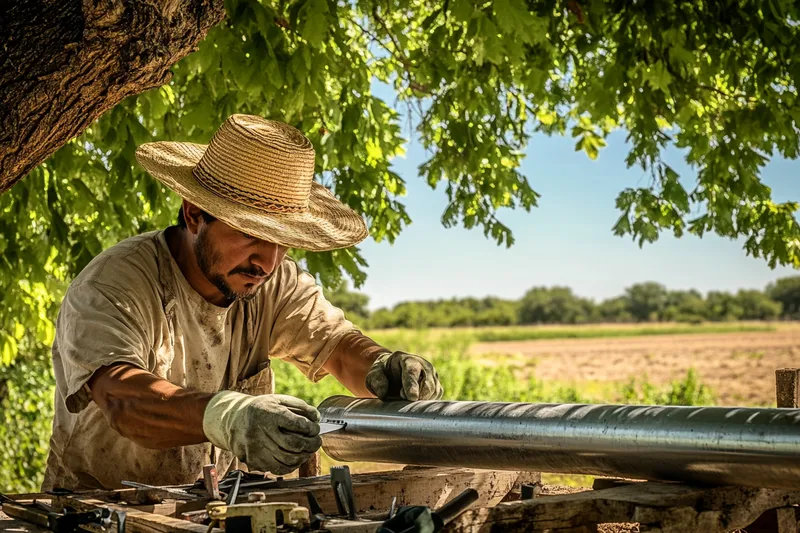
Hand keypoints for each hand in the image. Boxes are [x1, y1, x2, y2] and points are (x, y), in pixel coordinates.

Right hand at [202, 391, 320, 474]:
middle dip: (311, 445)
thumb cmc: (262, 408)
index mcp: (268, 413)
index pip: (296, 423)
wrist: (234, 419)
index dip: (311, 428)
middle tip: (317, 442)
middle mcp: (260, 431)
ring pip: (287, 460)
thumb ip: (299, 406)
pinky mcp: (253, 460)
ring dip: (303, 457)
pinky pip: (277, 469)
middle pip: (293, 444)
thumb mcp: (279, 400)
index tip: (315, 429)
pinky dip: (291, 466)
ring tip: (308, 451)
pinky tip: (296, 458)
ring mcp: (255, 448)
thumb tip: (317, 418)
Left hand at [365, 351, 442, 400]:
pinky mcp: (436, 386)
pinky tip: (415, 401)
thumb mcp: (374, 374)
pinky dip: (426, 403)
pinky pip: (435, 398)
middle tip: (402, 397)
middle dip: (418, 395)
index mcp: (407, 359)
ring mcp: (432, 375)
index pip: (412, 371)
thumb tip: (383, 394)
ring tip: (405, 397)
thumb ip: (376, 381)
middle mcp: (424, 365)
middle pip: (428, 383)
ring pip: (433, 392)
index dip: (412, 384)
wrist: (393, 372)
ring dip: (421, 400)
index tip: (412, 397)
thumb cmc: (383, 373)